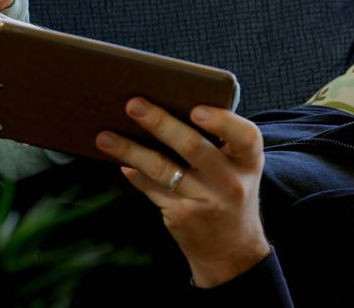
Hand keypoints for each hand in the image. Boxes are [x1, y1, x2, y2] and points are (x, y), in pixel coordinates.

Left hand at [96, 98, 270, 287]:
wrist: (231, 248)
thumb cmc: (230, 194)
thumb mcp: (239, 169)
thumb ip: (219, 142)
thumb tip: (168, 108)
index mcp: (248, 162)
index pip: (245, 136)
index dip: (221, 122)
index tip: (195, 109)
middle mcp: (229, 182)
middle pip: (193, 147)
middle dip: (160, 123)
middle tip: (134, 105)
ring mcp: (204, 201)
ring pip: (162, 169)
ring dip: (130, 150)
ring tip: (105, 137)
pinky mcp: (181, 216)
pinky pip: (151, 188)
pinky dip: (134, 172)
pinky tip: (120, 161)